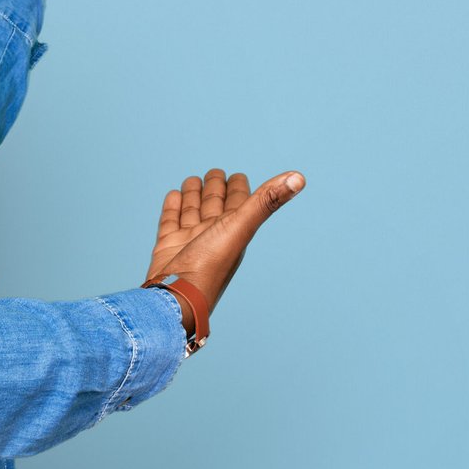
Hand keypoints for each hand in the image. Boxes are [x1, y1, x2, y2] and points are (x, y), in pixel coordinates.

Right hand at [145, 168, 305, 334]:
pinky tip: (174, 194)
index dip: (239, 188)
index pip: (239, 203)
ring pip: (192, 211)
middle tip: (215, 172)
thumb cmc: (210, 266)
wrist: (176, 296)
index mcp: (233, 231)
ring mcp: (190, 240)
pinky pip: (171, 221)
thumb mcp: (240, 227)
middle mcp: (213, 235)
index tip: (238, 176)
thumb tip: (299, 177)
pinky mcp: (169, 246)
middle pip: (215, 204)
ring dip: (193, 194)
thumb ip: (266, 201)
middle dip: (215, 187)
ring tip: (192, 180)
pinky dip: (173, 207)